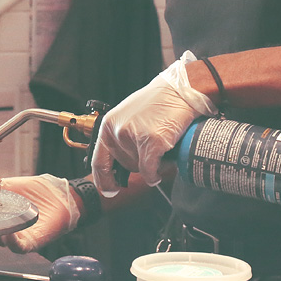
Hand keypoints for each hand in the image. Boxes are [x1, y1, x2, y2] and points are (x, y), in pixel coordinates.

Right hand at [0, 174, 80, 253]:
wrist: (58, 194)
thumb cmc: (37, 190)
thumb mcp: (12, 186)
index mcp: (1, 216)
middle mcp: (8, 228)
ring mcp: (19, 237)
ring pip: (2, 243)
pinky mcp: (31, 243)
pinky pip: (19, 247)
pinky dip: (12, 243)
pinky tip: (9, 234)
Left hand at [91, 51, 217, 194]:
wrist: (182, 90)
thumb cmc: (160, 101)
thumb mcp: (130, 115)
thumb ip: (123, 135)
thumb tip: (123, 161)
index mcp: (109, 125)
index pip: (99, 160)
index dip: (103, 180)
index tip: (109, 190)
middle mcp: (117, 131)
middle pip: (125, 166)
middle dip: (139, 165)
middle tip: (152, 151)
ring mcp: (133, 137)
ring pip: (139, 169)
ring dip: (151, 166)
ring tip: (161, 148)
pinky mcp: (151, 142)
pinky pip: (150, 171)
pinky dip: (155, 174)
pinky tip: (160, 170)